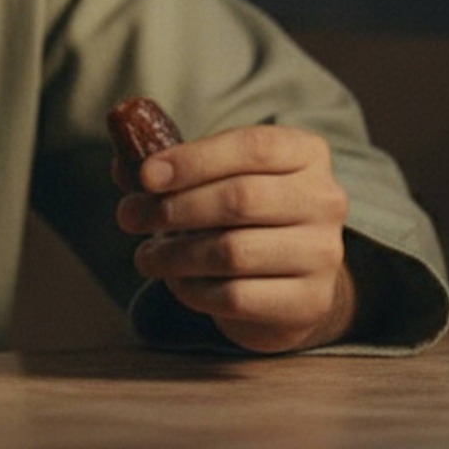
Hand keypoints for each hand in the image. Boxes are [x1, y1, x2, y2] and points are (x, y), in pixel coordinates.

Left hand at [113, 124, 355, 352]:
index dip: (193, 160)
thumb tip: (122, 166)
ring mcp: (323, 254)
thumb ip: (171, 168)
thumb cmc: (244, 217)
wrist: (291, 281)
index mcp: (306, 153)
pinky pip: (235, 296)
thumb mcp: (216, 179)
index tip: (144, 176)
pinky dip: (193, 290)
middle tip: (129, 217)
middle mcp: (325, 200)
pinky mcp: (309, 302)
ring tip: (146, 256)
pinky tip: (176, 282)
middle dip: (173, 208)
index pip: (252, 146)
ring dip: (175, 254)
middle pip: (240, 199)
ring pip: (233, 252)